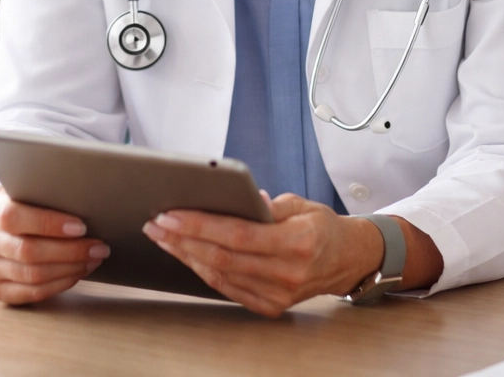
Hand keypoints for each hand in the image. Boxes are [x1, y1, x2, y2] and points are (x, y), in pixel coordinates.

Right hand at [0, 185, 109, 304]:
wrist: (1, 221)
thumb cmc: (25, 201)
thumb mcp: (28, 186)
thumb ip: (46, 191)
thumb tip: (85, 198)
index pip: (13, 216)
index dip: (48, 223)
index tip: (80, 226)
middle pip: (26, 251)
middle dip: (69, 251)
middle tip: (99, 246)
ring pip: (31, 275)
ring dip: (69, 268)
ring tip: (94, 258)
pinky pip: (31, 293)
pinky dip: (60, 284)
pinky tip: (78, 272)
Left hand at [141, 193, 386, 316]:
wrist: (347, 260)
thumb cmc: (322, 227)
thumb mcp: (300, 204)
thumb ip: (265, 204)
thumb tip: (232, 197)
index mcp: (296, 243)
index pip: (236, 235)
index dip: (198, 225)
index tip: (169, 214)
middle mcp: (286, 274)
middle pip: (222, 257)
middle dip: (182, 240)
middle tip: (155, 223)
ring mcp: (278, 295)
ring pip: (220, 275)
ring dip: (186, 256)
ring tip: (162, 237)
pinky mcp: (270, 306)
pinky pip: (227, 289)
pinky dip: (203, 272)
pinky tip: (185, 256)